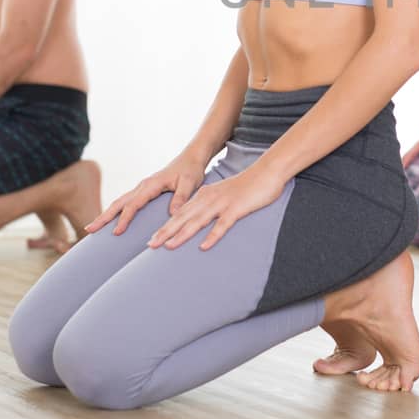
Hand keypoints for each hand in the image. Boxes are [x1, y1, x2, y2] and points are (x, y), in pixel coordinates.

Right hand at [86, 154, 207, 236]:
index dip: (125, 219)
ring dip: (105, 215)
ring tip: (92, 228)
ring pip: (119, 202)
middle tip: (88, 230)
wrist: (192, 158)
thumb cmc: (191, 170)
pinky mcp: (144, 191)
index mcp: (151, 185)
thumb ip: (181, 198)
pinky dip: (115, 212)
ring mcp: (142, 188)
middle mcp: (143, 186)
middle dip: (103, 217)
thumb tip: (172, 215)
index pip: (134, 204)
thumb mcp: (190, 184)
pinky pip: (126, 202)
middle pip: (118, 203)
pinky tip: (110, 221)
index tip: (117, 232)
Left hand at [148, 164, 287, 250]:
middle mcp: (209, 199)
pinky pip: (222, 224)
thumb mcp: (223, 196)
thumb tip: (198, 221)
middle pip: (183, 218)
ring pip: (198, 221)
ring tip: (169, 247)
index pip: (180, 214)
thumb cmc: (246, 186)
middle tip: (150, 246)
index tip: (151, 241)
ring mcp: (222, 203)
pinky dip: (212, 236)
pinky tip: (203, 246)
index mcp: (204, 196)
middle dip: (165, 232)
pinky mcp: (236, 208)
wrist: (267, 171)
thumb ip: (209, 207)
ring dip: (182, 234)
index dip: (165, 227)